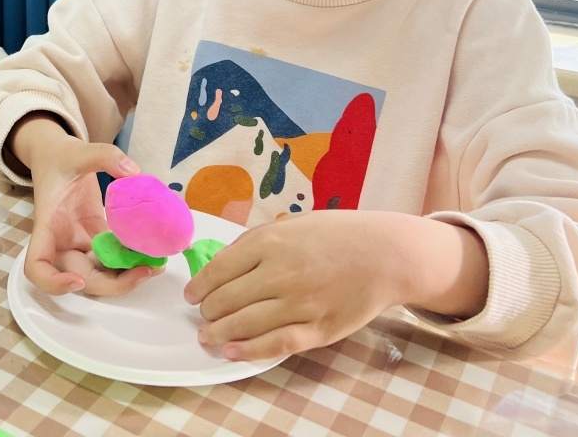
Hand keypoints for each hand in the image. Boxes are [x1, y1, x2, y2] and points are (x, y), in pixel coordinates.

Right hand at [14, 117, 159, 296]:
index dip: (54, 282)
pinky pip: (113, 256)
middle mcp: (62, 241)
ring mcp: (80, 241)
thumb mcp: (78, 151)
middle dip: (113, 284)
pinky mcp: (96, 236)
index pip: (37, 266)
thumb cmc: (59, 158)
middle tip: (145, 271)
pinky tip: (152, 251)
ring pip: (101, 273)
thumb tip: (133, 172)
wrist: (58, 156)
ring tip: (156, 265)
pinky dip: (131, 259)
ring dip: (127, 276)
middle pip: (81, 279)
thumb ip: (104, 156)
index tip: (78, 281)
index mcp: (48, 225)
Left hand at [183, 211, 414, 362]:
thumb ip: (255, 244)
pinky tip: (231, 352)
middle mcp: (281, 273)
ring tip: (208, 337)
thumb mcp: (289, 225)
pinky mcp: (318, 329)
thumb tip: (220, 266)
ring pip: (245, 324)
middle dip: (208, 312)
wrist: (385, 254)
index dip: (199, 287)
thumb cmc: (334, 235)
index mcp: (270, 242)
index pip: (218, 270)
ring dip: (219, 334)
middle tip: (204, 316)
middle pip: (226, 300)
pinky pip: (276, 344)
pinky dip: (249, 351)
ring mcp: (300, 304)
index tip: (192, 295)